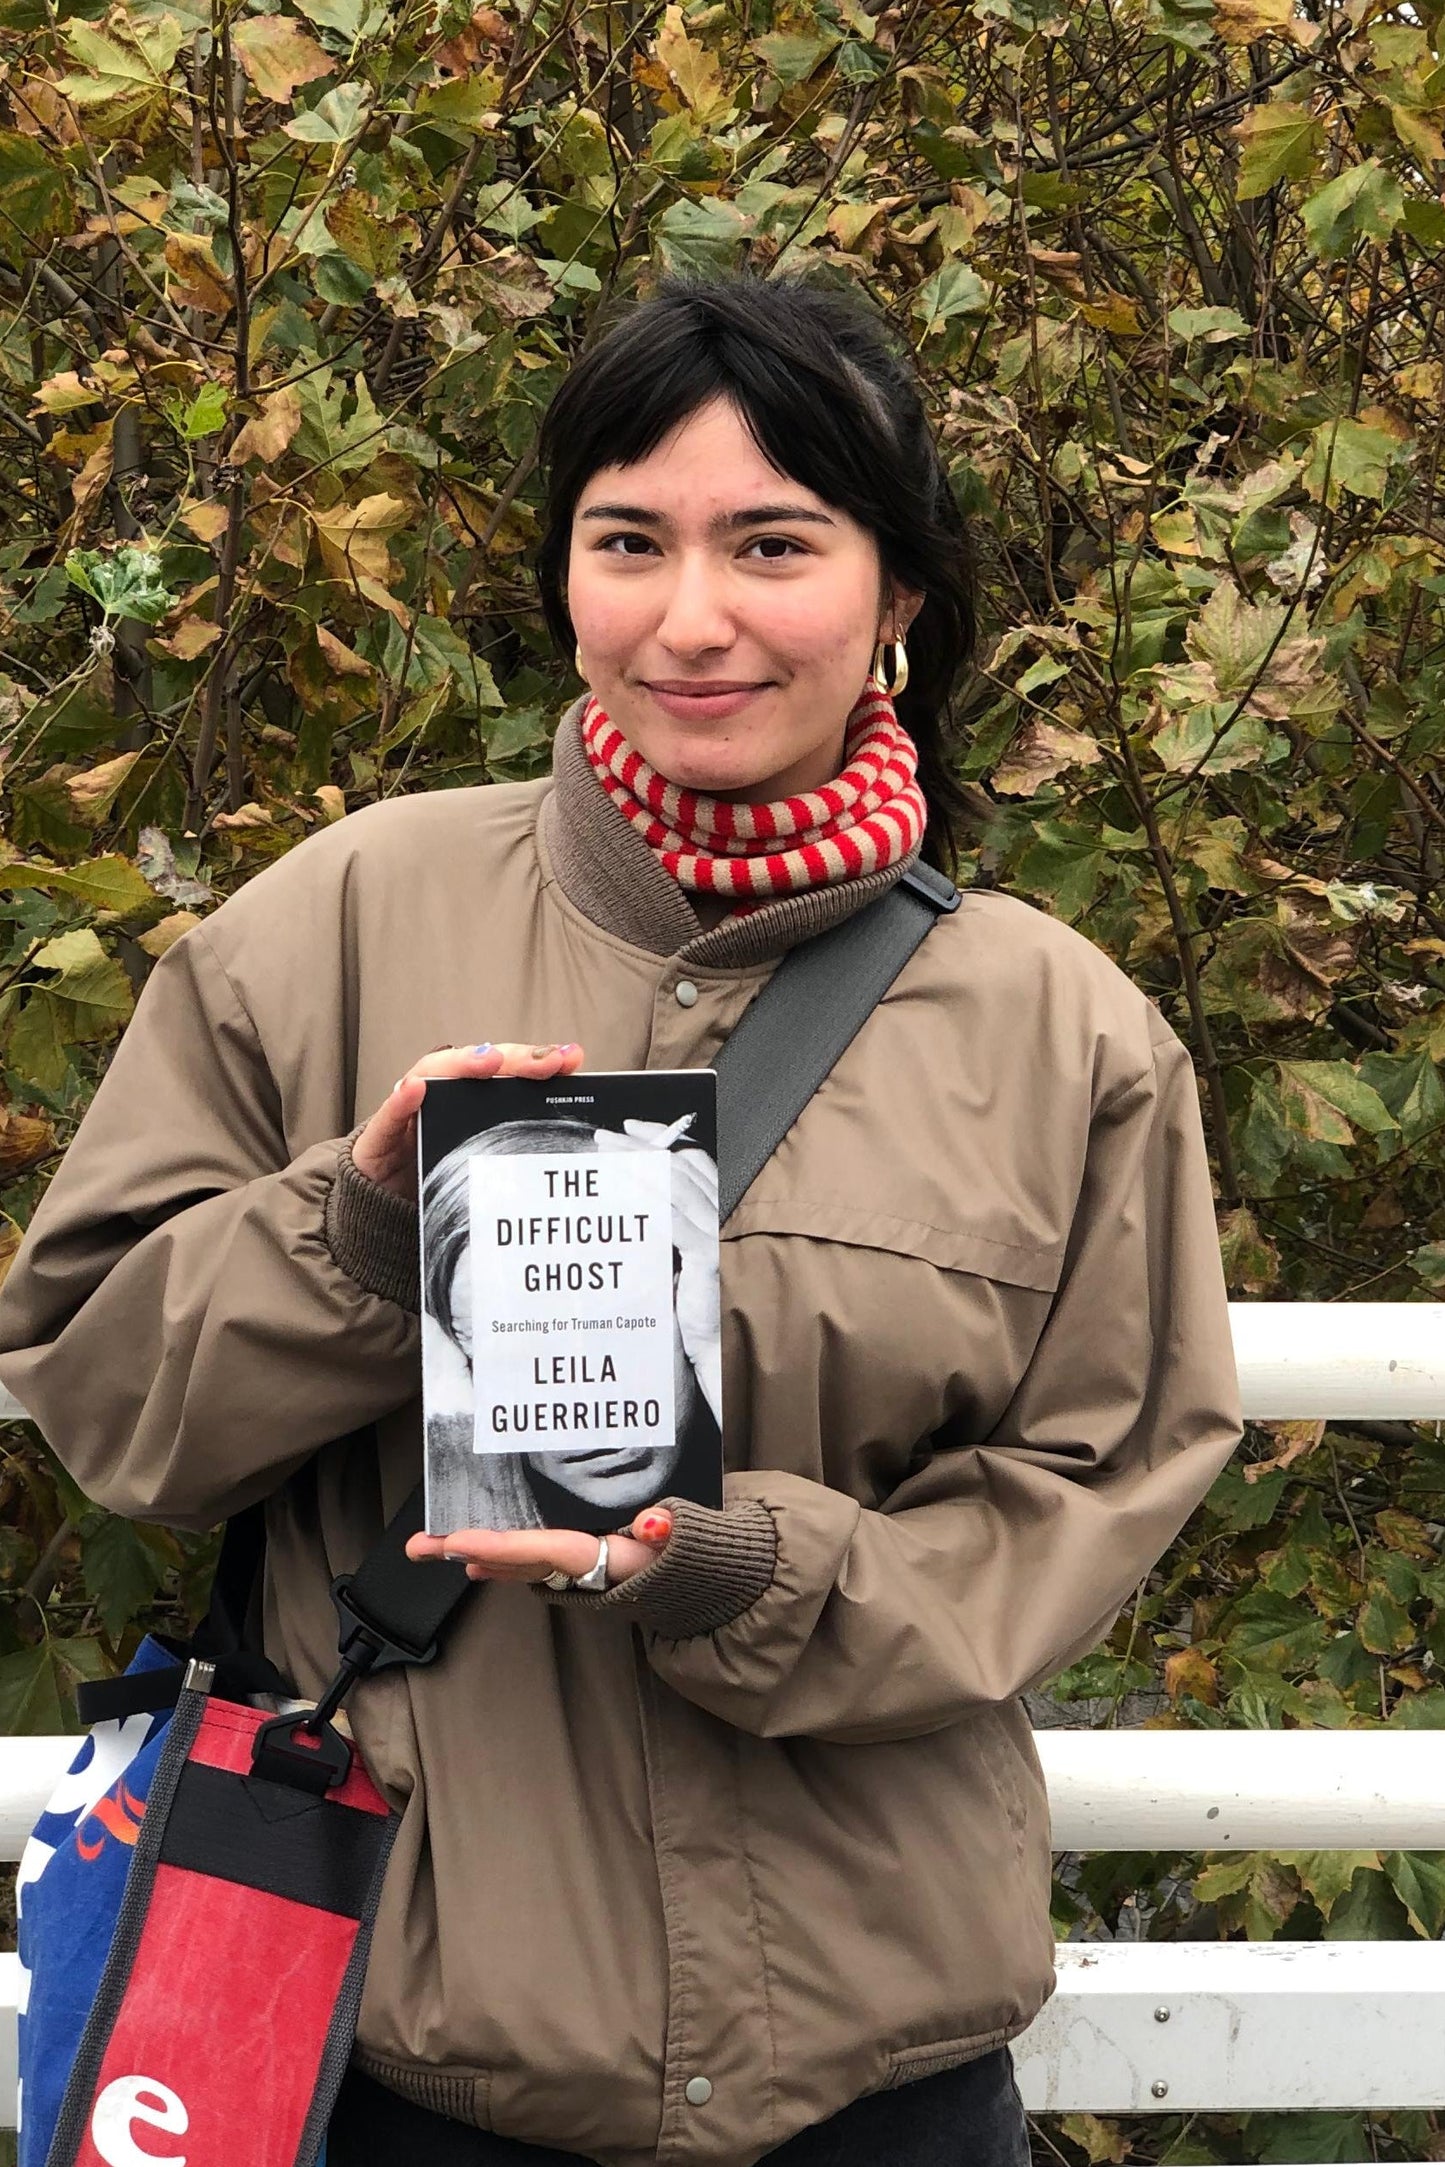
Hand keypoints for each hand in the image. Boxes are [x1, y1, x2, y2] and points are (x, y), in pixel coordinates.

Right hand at [353, 1041, 584, 1201]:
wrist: (383, 1205)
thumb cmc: (439, 1176)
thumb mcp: (482, 1160)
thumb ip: (514, 1140)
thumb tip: (568, 1134)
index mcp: (470, 1097)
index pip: (507, 1068)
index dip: (537, 1060)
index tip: (570, 1058)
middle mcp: (442, 1092)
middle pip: (477, 1064)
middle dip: (513, 1058)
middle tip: (544, 1061)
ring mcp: (409, 1109)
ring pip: (434, 1073)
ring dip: (461, 1063)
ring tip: (488, 1061)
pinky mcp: (379, 1134)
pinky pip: (389, 1116)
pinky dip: (402, 1100)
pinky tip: (415, 1090)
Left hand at [406, 1506, 673, 1584]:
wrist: (699, 1582)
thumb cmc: (689, 1552)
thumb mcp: (686, 1538)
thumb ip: (668, 1531)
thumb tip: (653, 1525)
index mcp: (603, 1560)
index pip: (543, 1550)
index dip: (500, 1547)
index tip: (459, 1543)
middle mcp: (582, 1571)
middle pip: (516, 1560)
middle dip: (467, 1552)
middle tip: (419, 1546)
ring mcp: (575, 1571)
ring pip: (515, 1564)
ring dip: (473, 1555)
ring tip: (432, 1547)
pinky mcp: (573, 1564)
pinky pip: (527, 1563)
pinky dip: (497, 1558)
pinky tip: (471, 1556)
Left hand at [595, 1121, 721, 1425]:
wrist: (708, 1349)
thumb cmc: (686, 1307)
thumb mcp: (671, 1258)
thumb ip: (660, 1227)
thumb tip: (623, 1197)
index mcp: (712, 1213)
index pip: (691, 1160)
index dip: (662, 1139)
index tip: (631, 1127)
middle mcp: (718, 1218)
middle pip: (680, 1165)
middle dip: (641, 1145)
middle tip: (606, 1136)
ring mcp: (714, 1236)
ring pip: (676, 1185)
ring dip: (637, 1164)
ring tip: (606, 1152)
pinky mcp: (706, 1258)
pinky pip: (673, 1219)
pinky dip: (648, 1198)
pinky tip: (621, 1191)